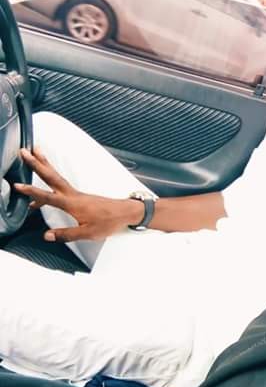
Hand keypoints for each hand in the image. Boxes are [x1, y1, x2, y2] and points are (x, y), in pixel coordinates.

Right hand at [14, 147, 143, 242]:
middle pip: (52, 176)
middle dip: (37, 163)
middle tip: (25, 151)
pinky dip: (50, 183)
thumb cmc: (110, 222)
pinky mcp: (80, 196)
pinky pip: (61, 186)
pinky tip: (44, 189)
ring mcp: (77, 194)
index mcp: (73, 203)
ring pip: (57, 178)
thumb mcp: (88, 233)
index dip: (32, 192)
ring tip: (34, 155)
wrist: (126, 212)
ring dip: (45, 166)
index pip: (48, 197)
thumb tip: (47, 235)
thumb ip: (67, 234)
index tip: (18, 185)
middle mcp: (73, 195)